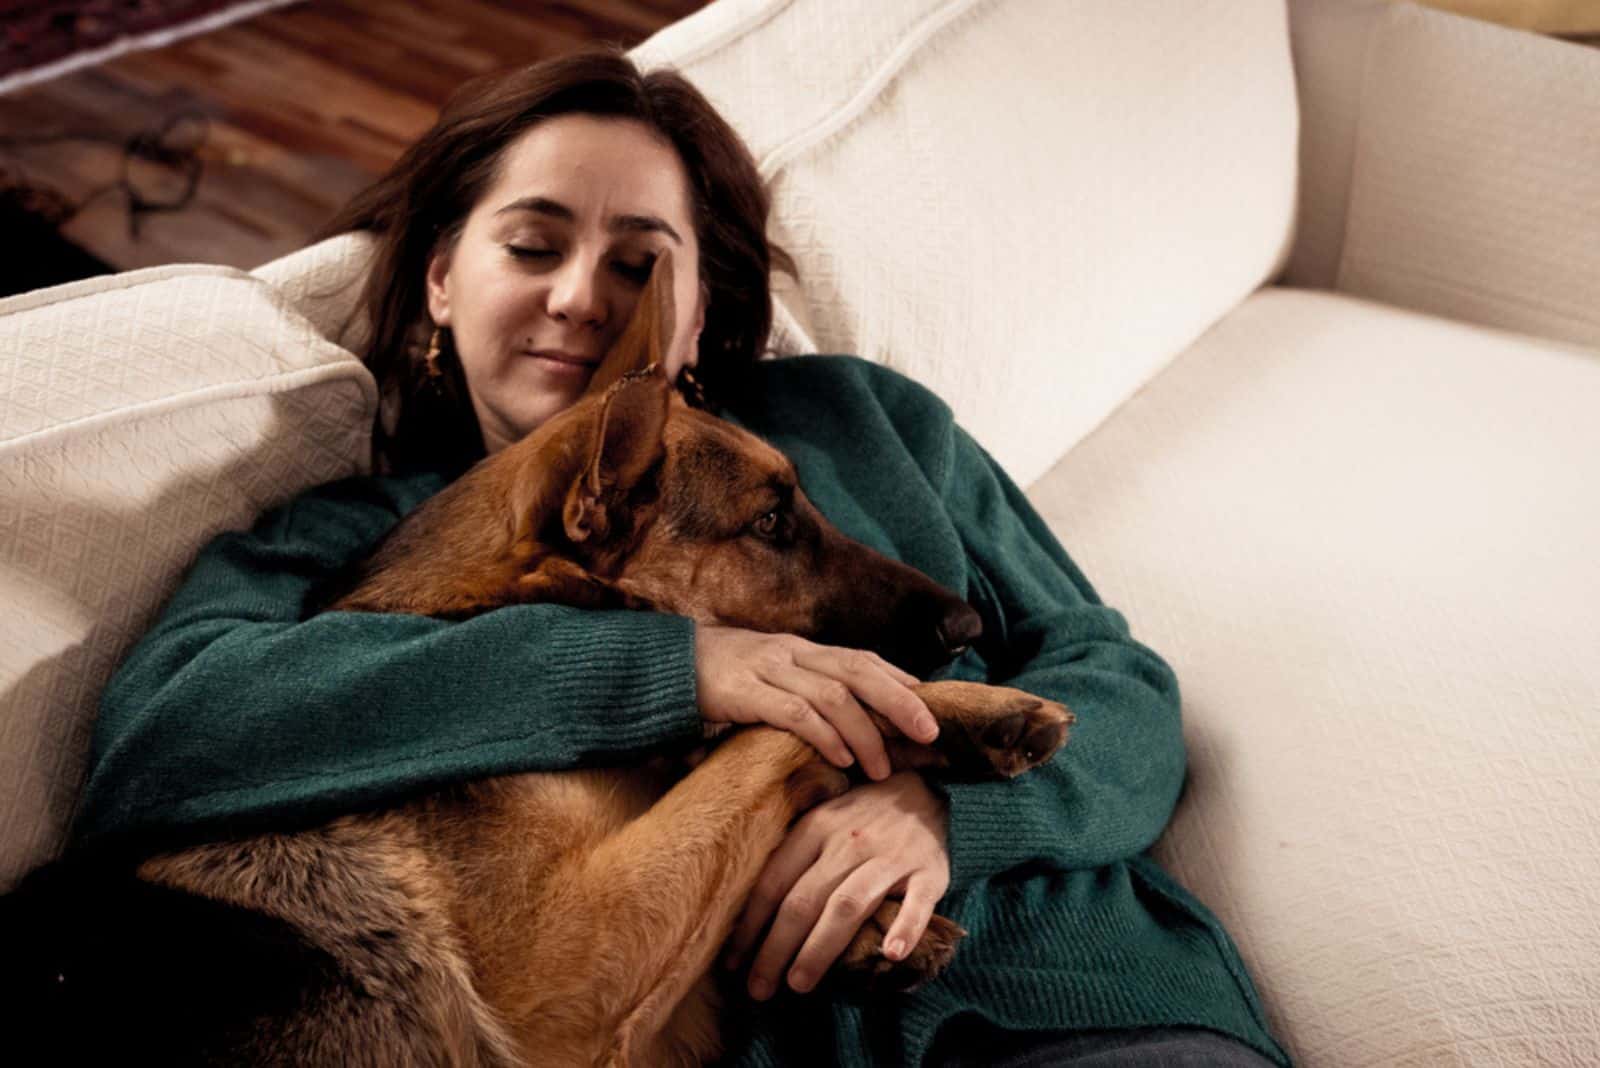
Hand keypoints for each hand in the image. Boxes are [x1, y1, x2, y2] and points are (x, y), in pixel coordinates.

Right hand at [695, 626, 938, 780]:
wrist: (662, 667)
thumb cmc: (722, 680)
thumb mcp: (769, 678)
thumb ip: (805, 692)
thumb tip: (850, 724)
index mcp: (801, 649)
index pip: (862, 658)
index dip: (899, 681)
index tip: (931, 708)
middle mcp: (791, 652)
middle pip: (859, 670)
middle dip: (900, 701)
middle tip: (929, 734)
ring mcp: (767, 669)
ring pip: (833, 694)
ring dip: (865, 732)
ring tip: (883, 767)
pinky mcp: (743, 691)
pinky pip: (794, 712)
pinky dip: (824, 735)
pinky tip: (841, 758)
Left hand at [723, 771, 950, 999]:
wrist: (926, 792)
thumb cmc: (861, 818)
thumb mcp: (821, 820)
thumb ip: (792, 857)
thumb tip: (749, 914)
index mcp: (816, 828)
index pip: (773, 883)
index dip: (750, 926)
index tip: (733, 963)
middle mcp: (848, 843)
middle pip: (804, 901)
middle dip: (776, 949)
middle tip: (759, 988)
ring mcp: (890, 858)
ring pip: (848, 905)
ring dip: (820, 948)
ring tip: (798, 984)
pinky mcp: (929, 872)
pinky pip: (918, 902)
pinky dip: (906, 928)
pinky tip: (891, 955)